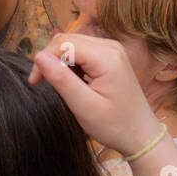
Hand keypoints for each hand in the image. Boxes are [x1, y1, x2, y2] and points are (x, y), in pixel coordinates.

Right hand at [29, 31, 161, 155]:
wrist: (141, 135)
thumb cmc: (115, 125)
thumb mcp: (84, 106)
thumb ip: (61, 79)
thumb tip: (39, 57)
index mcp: (106, 57)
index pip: (63, 43)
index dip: (44, 59)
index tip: (35, 82)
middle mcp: (110, 47)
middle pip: (67, 40)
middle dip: (50, 59)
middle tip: (41, 83)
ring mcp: (112, 50)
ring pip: (73, 44)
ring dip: (61, 62)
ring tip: (61, 87)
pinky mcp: (111, 57)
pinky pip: (83, 52)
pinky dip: (72, 64)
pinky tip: (75, 83)